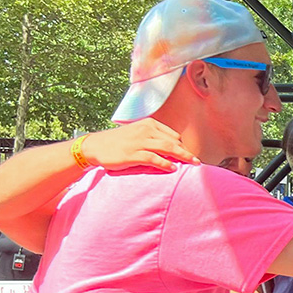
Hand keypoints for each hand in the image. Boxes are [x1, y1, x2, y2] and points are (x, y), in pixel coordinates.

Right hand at [81, 119, 198, 171]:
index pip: (172, 135)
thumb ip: (153, 139)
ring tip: (192, 164)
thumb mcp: (137, 134)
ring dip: (182, 157)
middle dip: (187, 152)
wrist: (95, 146)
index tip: (189, 155)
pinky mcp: (133, 153)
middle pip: (173, 141)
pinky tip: (173, 168)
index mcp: (148, 124)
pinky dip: (165, 163)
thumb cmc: (118, 142)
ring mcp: (139, 142)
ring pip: (167, 148)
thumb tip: (171, 150)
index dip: (182, 146)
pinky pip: (154, 158)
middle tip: (197, 161)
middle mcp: (146, 130)